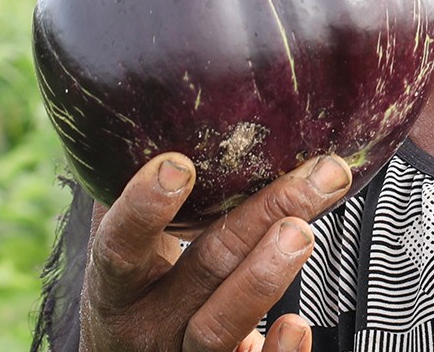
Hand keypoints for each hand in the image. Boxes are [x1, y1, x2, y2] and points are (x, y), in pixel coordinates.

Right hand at [80, 151, 352, 351]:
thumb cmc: (137, 292)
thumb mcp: (126, 251)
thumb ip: (135, 192)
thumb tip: (153, 104)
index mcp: (116, 286)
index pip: (120, 245)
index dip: (143, 208)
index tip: (179, 164)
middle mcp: (145, 327)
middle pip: (201, 272)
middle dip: (259, 221)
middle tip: (316, 176)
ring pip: (217, 329)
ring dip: (265, 277)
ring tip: (305, 230)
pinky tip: (299, 325)